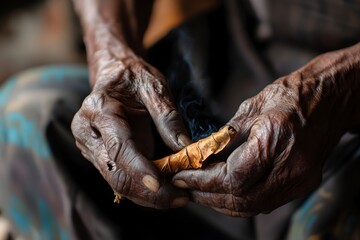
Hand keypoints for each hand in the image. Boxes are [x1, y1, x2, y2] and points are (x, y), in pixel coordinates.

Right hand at [71, 57, 191, 207]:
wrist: (114, 74)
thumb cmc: (134, 77)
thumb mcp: (155, 87)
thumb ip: (168, 116)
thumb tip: (184, 148)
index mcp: (99, 109)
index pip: (119, 147)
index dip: (139, 169)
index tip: (161, 186)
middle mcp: (87, 132)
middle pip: (115, 172)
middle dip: (148, 192)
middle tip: (181, 198)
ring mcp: (90, 147)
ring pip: (116, 182)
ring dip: (147, 196)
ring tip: (178, 198)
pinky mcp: (99, 157)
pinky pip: (119, 179)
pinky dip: (142, 189)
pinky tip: (165, 192)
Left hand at [173, 56, 353, 216]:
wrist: (330, 99)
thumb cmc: (290, 96)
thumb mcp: (251, 108)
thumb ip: (224, 138)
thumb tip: (198, 157)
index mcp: (277, 140)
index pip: (233, 178)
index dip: (203, 180)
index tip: (181, 175)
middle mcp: (293, 167)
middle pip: (242, 199)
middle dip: (208, 196)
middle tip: (185, 186)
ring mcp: (301, 180)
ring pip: (253, 207)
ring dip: (222, 202)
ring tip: (199, 191)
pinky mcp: (303, 185)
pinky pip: (265, 202)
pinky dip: (240, 200)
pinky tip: (224, 191)